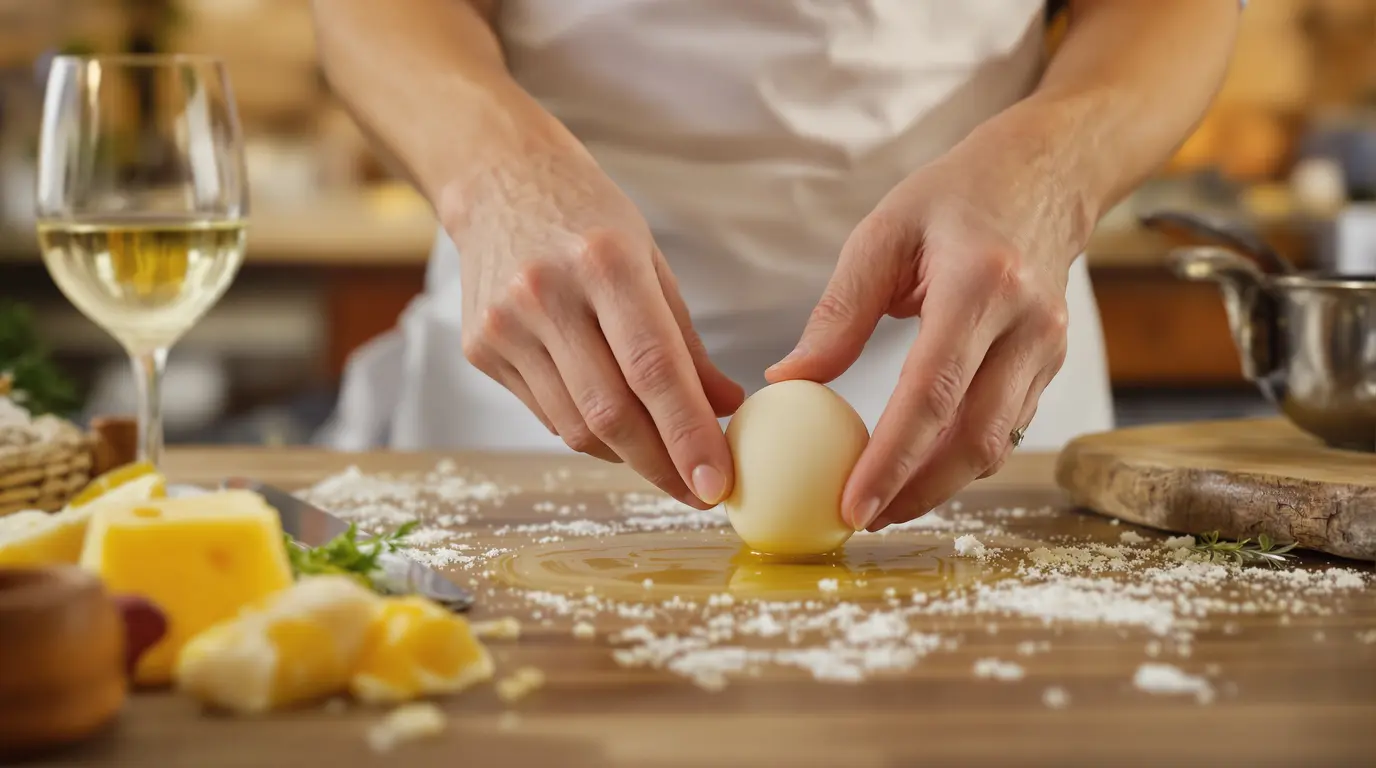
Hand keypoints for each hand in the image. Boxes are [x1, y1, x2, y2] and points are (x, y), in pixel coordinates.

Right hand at [442, 147, 743, 508]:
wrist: (500, 183)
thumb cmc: (590, 221)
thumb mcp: (651, 262)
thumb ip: (687, 343)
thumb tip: (728, 410)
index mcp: (605, 262)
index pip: (653, 369)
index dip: (687, 435)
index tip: (717, 482)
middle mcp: (547, 294)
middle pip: (610, 412)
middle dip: (661, 464)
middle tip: (699, 490)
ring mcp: (505, 324)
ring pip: (575, 427)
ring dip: (628, 454)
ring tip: (663, 457)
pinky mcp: (480, 349)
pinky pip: (547, 414)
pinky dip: (588, 431)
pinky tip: (613, 423)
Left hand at [765, 137, 1082, 529]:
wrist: (1046, 174)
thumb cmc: (957, 195)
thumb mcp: (883, 232)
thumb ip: (839, 311)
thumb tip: (790, 379)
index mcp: (981, 284)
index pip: (933, 392)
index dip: (892, 459)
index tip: (852, 503)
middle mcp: (1028, 324)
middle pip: (975, 437)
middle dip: (917, 492)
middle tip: (860, 520)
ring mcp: (1049, 348)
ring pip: (996, 444)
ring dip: (939, 485)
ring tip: (881, 505)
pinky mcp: (1051, 364)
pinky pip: (1004, 427)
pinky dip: (960, 458)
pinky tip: (918, 470)